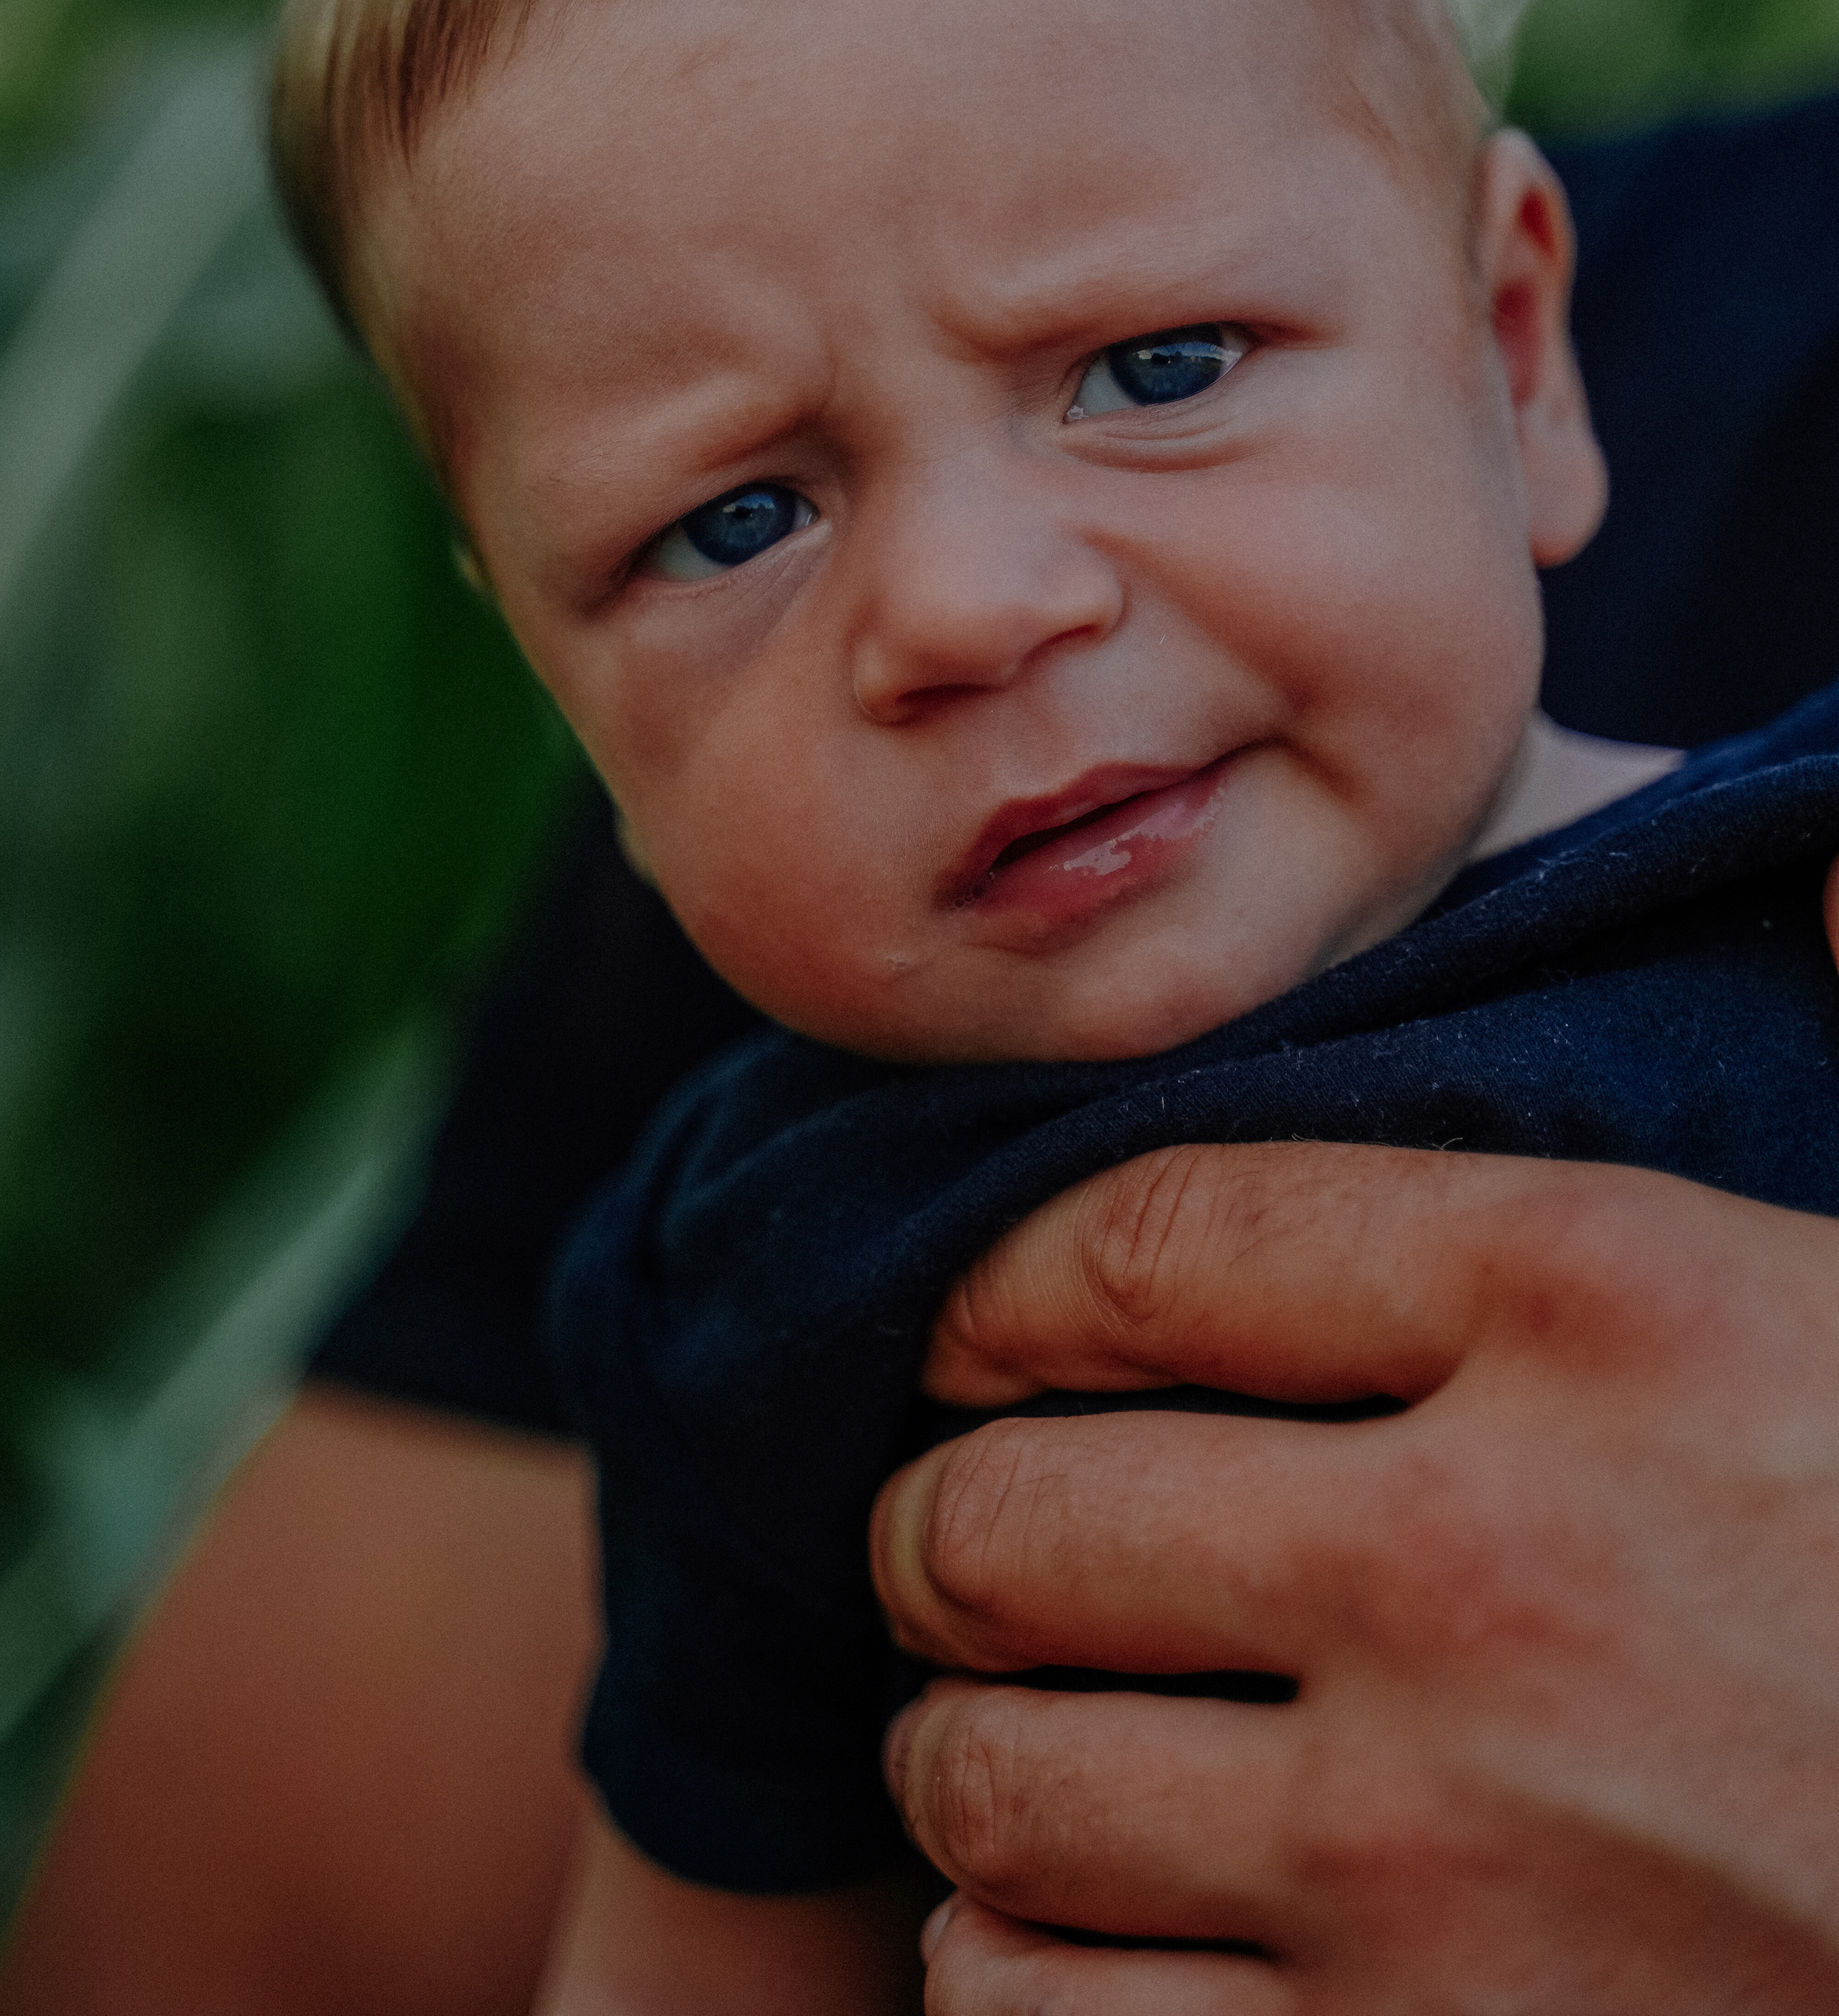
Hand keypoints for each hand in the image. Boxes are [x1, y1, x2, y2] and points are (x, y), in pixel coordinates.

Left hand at [870, 861, 1838, 2010]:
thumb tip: (1829, 870)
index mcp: (1604, 1305)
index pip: (1147, 1235)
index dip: (1005, 1277)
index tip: (980, 1325)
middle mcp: (1483, 1565)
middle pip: (1016, 1507)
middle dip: (945, 1520)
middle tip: (964, 1536)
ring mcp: (1438, 1865)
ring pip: (997, 1775)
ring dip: (965, 1750)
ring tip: (1002, 1733)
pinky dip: (1018, 1976)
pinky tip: (1074, 1936)